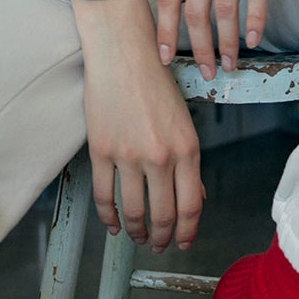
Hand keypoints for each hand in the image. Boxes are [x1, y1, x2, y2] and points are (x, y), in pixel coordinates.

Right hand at [71, 0, 205, 252]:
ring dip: (137, 232)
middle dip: (161, 238)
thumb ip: (189, 162)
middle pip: (163, 215)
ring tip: (137, 237)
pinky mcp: (102, 151)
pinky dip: (109, 217)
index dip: (187, 231)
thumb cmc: (155, 82)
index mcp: (187, 148)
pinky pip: (104, 196)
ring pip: (134, 212)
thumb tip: (196, 197)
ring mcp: (129, 156)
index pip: (191, 205)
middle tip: (158, 245)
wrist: (123, 53)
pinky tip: (114, 224)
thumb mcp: (183, 121)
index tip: (183, 242)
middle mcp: (161, 156)